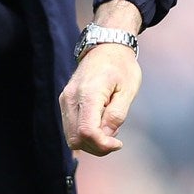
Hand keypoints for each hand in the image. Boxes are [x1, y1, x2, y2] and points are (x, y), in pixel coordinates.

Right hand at [60, 3, 143, 155]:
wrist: (105, 46)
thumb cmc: (121, 66)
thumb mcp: (128, 90)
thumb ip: (117, 115)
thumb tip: (106, 136)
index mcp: (88, 93)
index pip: (87, 131)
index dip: (102, 145)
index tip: (118, 144)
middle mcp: (71, 98)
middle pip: (75, 138)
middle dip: (96, 147)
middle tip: (115, 141)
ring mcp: (65, 100)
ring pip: (70, 136)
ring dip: (90, 142)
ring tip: (109, 129)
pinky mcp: (65, 101)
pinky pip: (70, 127)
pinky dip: (85, 134)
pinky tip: (100, 125)